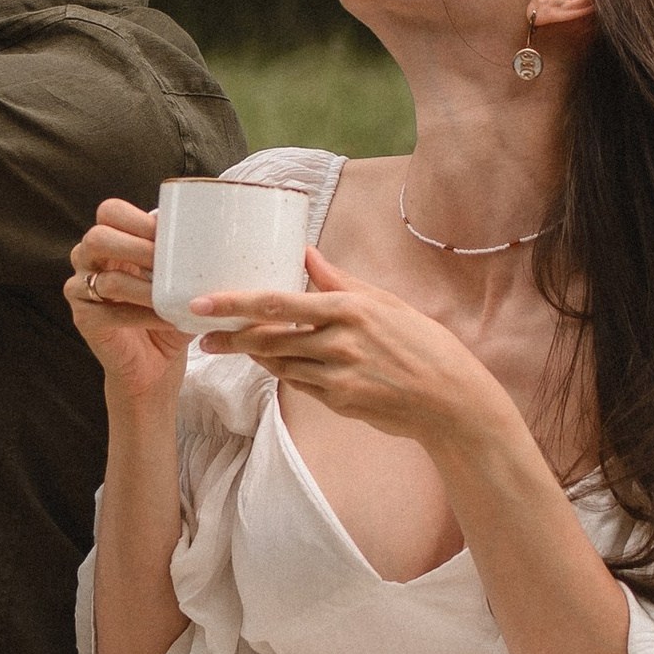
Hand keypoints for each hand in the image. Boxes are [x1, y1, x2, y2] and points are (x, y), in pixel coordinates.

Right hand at [66, 198, 187, 401]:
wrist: (155, 364)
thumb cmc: (168, 313)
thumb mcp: (178, 279)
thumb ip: (186, 256)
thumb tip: (219, 235)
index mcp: (110, 241)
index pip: (110, 212)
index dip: (138, 219)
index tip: (170, 235)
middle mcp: (87, 260)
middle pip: (98, 237)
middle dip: (137, 247)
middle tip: (166, 263)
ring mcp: (80, 289)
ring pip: (105, 278)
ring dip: (144, 286)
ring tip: (171, 295)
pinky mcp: (83, 319)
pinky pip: (111, 313)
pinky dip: (144, 315)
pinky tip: (167, 318)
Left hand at [194, 250, 514, 442]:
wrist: (450, 399)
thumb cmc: (422, 344)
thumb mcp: (385, 303)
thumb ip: (339, 280)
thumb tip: (306, 252)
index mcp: (349, 308)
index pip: (278, 303)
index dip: (234, 303)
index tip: (202, 303)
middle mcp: (339, 342)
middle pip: (268, 338)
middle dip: (230, 337)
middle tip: (202, 335)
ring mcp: (338, 375)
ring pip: (279, 363)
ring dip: (252, 355)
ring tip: (228, 345)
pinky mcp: (339, 401)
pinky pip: (299, 384)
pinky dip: (283, 371)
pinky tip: (272, 363)